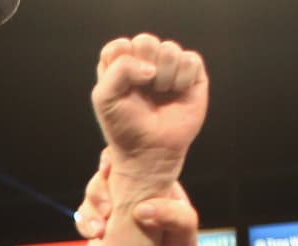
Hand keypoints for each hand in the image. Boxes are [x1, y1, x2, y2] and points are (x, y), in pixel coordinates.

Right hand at [75, 148, 198, 245]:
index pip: (124, 159)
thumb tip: (141, 210)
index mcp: (147, 179)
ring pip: (89, 200)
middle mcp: (126, 191)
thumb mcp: (186, 226)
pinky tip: (95, 236)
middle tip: (108, 211)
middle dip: (98, 193)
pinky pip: (83, 220)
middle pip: (100, 179)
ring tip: (100, 231)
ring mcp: (111, 209)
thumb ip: (173, 214)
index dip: (110, 159)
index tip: (107, 170)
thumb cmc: (179, 242)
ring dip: (90, 213)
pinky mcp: (100, 227)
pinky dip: (84, 226)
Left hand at [91, 34, 207, 200]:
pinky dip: (181, 79)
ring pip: (169, 49)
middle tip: (142, 89)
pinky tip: (176, 93)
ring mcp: (169, 68)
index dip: (121, 65)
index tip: (121, 87)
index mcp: (120, 66)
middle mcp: (145, 63)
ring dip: (163, 76)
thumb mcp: (105, 97)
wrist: (148, 151)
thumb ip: (119, 69)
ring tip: (159, 94)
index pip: (119, 46)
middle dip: (143, 67)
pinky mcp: (192, 75)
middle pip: (145, 41)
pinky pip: (190, 60)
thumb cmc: (124, 127)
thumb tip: (152, 68)